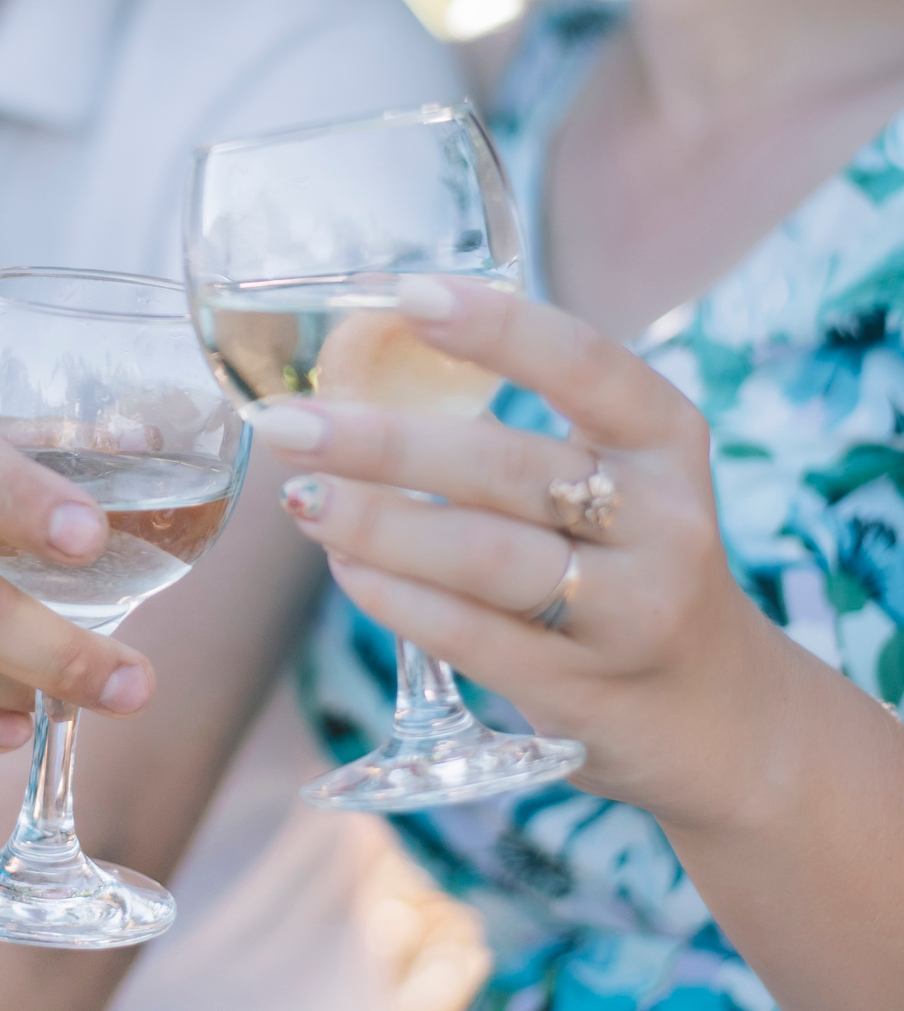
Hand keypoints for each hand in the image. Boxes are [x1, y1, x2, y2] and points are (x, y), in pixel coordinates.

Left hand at [251, 278, 773, 822]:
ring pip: (482, 557)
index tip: (408, 295)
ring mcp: (626, 609)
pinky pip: (469, 634)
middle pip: (505, 467)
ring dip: (375, 524)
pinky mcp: (578, 685)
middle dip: (383, 442)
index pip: (584, 363)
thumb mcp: (619, 478)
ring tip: (300, 498)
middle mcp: (661, 520)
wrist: (722, 714)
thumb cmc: (632, 562)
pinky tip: (345, 566)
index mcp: (666, 440)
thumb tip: (361, 377)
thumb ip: (521, 434)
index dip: (497, 326)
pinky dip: (393, 597)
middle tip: (287, 424)